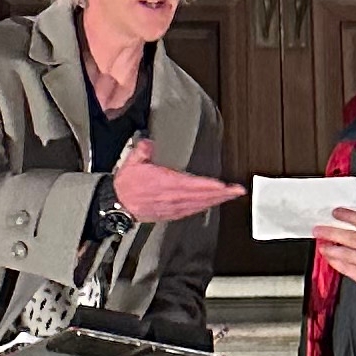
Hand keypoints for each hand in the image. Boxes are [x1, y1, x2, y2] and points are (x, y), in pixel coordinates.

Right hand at [113, 138, 240, 223]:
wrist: (118, 205)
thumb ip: (143, 149)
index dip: (211, 186)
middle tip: (237, 191)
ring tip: (229, 196)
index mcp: (165, 183)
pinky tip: (210, 204)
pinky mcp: (170, 214)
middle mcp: (172, 197)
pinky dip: (203, 207)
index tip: (225, 185)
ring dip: (216, 201)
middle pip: (201, 196)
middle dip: (221, 194)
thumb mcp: (132, 161)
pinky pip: (191, 211)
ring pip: (199, 205)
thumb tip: (150, 141)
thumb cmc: (127, 185)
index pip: (193, 185)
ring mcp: (172, 207)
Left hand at [313, 207, 355, 301]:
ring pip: (348, 254)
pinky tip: (330, 258)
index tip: (335, 213)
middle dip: (333, 232)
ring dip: (331, 248)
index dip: (349, 216)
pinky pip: (348, 269)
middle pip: (354, 238)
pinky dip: (336, 262)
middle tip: (320, 229)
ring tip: (322, 245)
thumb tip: (344, 221)